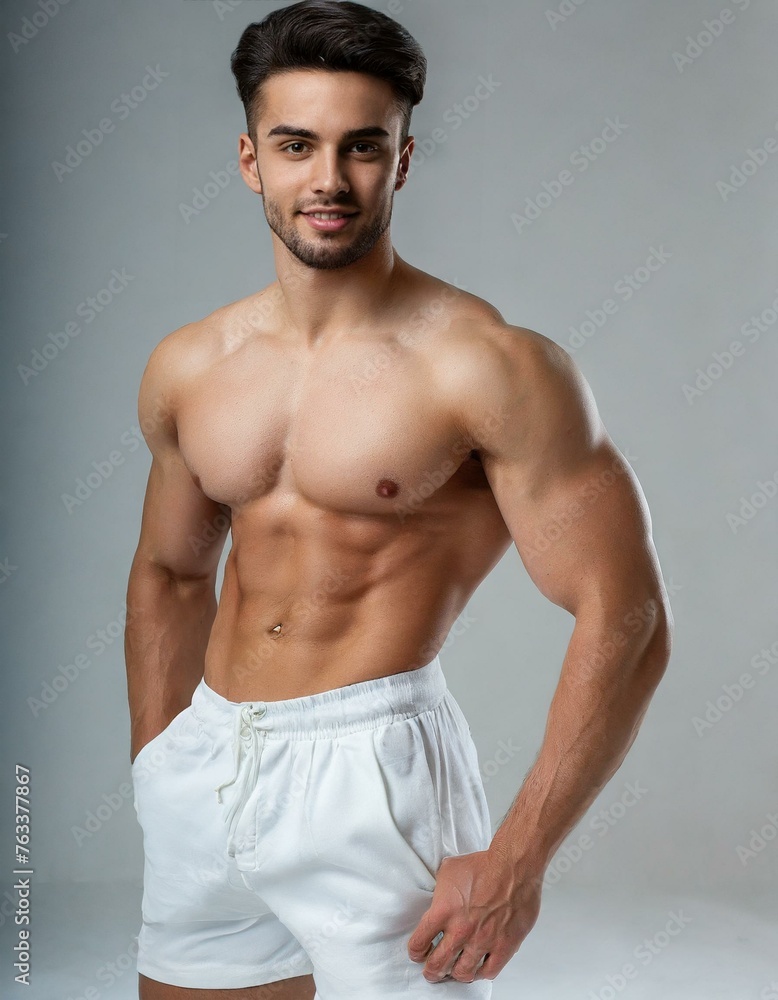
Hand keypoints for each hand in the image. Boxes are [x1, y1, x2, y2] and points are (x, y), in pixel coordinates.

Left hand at [407, 848, 542, 983]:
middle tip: (431, 971)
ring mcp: (483, 940)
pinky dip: (481, 973)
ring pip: (463, 973)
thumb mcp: (449, 870)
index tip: (417, 953)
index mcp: (444, 911)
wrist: (512, 867)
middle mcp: (461, 930)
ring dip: (456, 973)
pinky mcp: (504, 946)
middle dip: (431, 971)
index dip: (415, 951)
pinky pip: (489, 971)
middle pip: (438, 964)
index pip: (419, 943)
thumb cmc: (483, 865)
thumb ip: (439, 889)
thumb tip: (436, 896)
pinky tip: (478, 968)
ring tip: (454, 971)